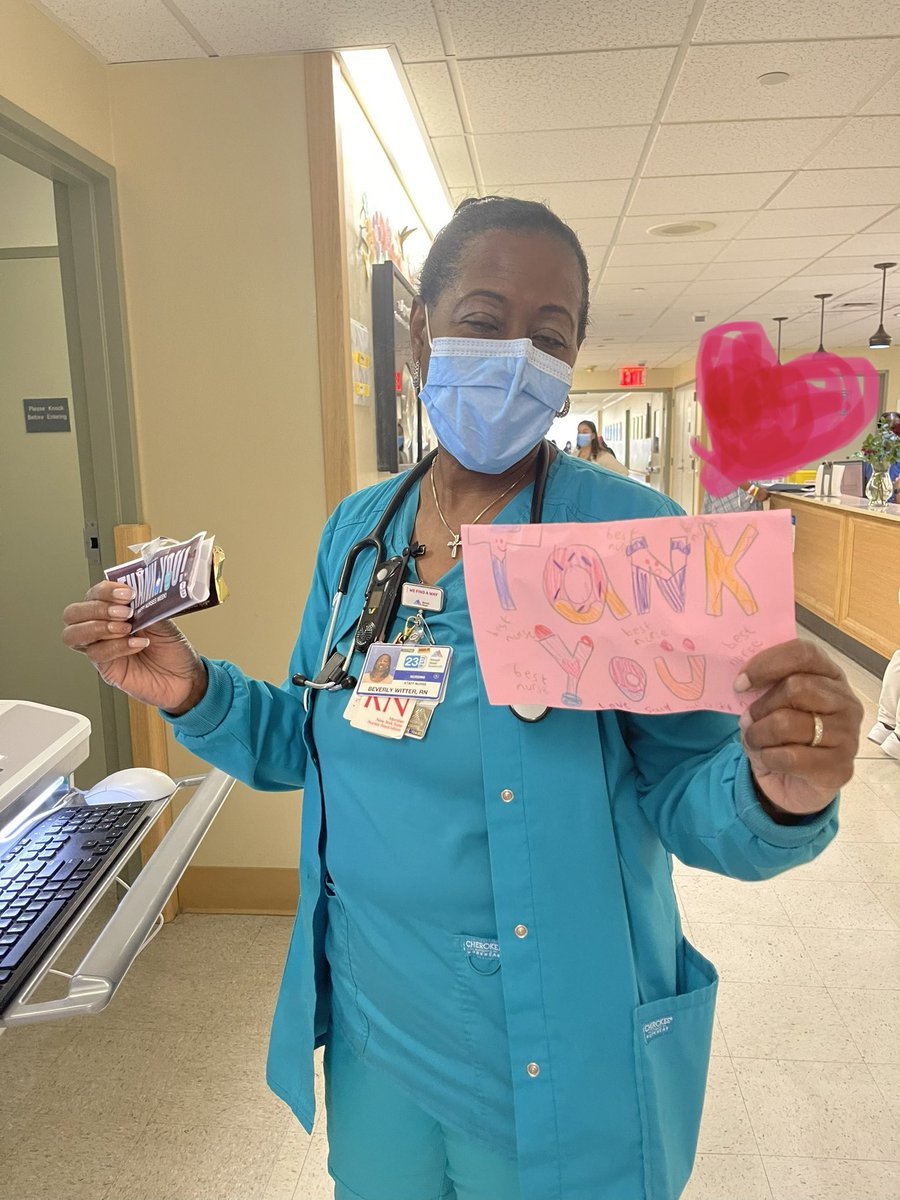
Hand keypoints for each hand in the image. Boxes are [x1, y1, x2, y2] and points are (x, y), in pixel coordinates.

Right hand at [62, 581, 207, 715]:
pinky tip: (136, 644)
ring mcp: (101, 648)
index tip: (125, 593)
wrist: (185, 678)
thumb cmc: (173, 649)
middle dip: (96, 609)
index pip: (93, 595)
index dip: (104, 591)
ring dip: (99, 627)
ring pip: (73, 635)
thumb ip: (147, 606)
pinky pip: (96, 654)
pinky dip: (116, 646)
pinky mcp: (106, 668)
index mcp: (114, 611)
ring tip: (127, 628)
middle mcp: (102, 628)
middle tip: (124, 612)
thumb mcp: (164, 620)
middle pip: (73, 614)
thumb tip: (137, 594)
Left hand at [736, 639, 862, 816]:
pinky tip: (769, 760)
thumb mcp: (769, 706)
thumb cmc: (783, 736)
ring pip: (787, 723)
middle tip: (751, 720)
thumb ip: (762, 688)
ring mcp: (848, 735)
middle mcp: (846, 702)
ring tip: (756, 741)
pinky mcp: (840, 766)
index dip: (767, 664)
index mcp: (830, 676)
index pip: (804, 653)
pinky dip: (768, 758)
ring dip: (759, 734)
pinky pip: (790, 757)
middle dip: (762, 706)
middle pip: (796, 687)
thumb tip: (744, 687)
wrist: (794, 784)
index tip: (740, 683)